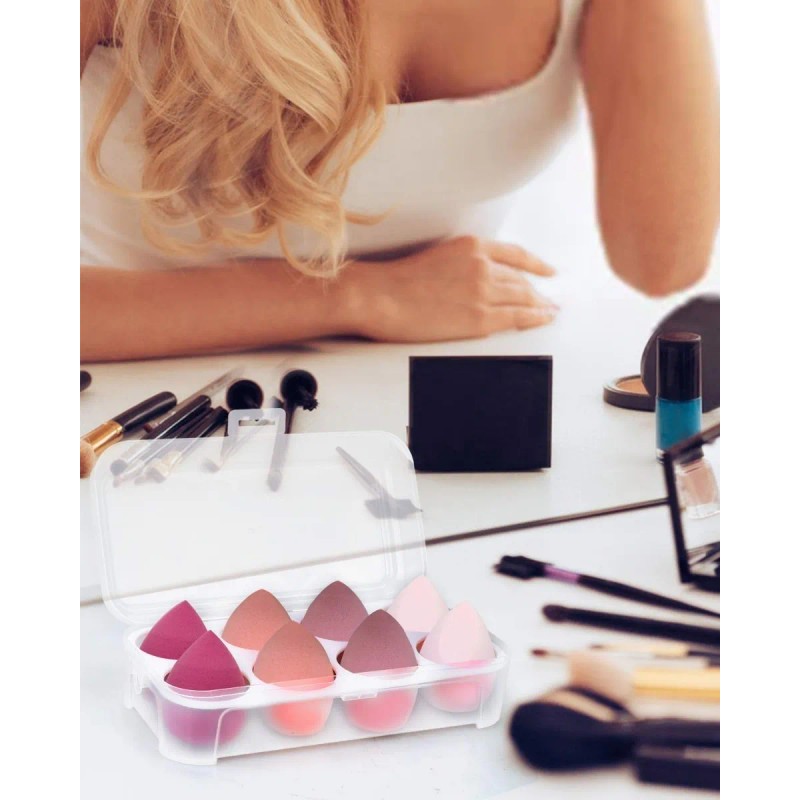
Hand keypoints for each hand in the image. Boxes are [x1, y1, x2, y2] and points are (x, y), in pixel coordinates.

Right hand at [341, 236, 558, 342]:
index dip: (535, 263)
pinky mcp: (480, 318)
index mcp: (470, 246)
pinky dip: (536, 318)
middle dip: (538, 291)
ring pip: (523, 297)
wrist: (379, 296)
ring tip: (550, 312)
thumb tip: (473, 279)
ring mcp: (483, 291)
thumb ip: (460, 263)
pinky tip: (544, 319)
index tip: (548, 270)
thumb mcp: (435, 257)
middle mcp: (482, 265)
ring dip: (541, 306)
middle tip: (550, 300)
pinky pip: (518, 317)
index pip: (514, 254)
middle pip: (521, 279)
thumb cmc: (395, 281)